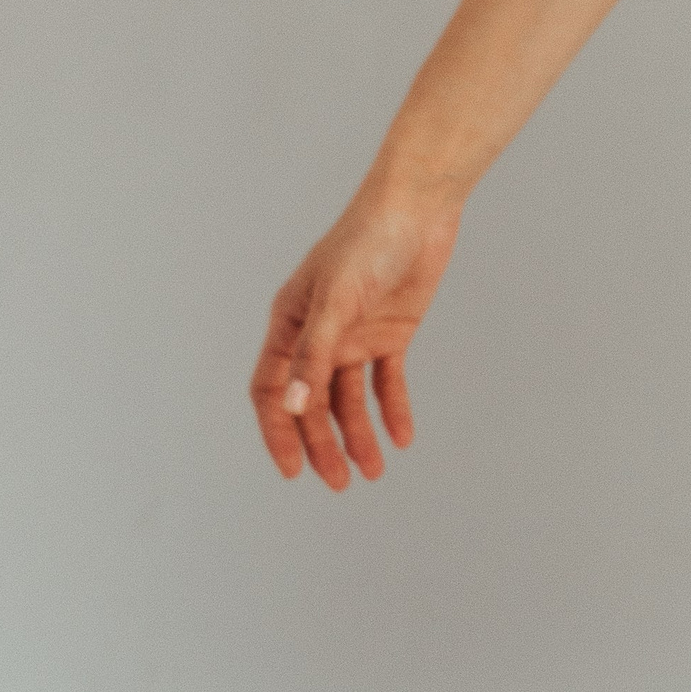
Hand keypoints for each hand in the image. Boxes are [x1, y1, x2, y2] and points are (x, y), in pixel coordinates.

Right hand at [250, 181, 461, 489]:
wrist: (418, 208)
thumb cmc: (367, 241)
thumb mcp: (337, 301)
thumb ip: (313, 355)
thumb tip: (292, 407)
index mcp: (290, 322)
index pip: (272, 387)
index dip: (278, 430)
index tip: (293, 470)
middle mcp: (318, 333)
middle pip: (311, 401)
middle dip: (322, 443)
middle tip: (341, 483)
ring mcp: (354, 334)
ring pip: (348, 398)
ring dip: (357, 435)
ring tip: (372, 471)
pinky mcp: (390, 332)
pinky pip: (387, 381)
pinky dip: (392, 409)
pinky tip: (402, 438)